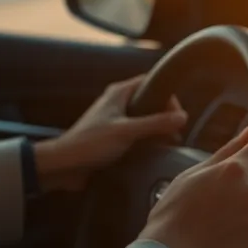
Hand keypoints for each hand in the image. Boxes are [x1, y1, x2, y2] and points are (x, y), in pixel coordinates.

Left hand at [33, 76, 187, 192]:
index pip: (151, 83)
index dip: (167, 96)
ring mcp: (114, 120)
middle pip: (150, 102)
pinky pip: (136, 134)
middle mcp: (117, 103)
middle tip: (175, 132)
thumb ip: (155, 123)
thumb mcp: (126, 132)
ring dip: (156, 130)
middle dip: (164, 116)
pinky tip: (152, 153)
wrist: (64, 165)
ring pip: (144, 119)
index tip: (177, 116)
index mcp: (119, 93)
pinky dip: (146, 140)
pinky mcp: (112, 136)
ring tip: (167, 144)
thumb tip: (183, 117)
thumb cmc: (90, 143)